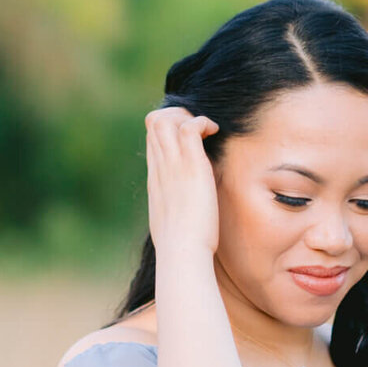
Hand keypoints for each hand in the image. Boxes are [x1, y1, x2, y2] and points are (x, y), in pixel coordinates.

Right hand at [145, 105, 220, 257]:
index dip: (170, 129)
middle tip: (199, 130)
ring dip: (188, 115)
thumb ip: (175, 207)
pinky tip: (214, 132)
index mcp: (156, 178)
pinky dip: (202, 122)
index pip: (152, 138)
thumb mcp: (172, 221)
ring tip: (206, 130)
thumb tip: (185, 210)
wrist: (181, 251)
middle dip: (177, 114)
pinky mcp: (191, 167)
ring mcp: (173, 165)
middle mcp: (160, 167)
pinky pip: (189, 127)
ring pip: (166, 119)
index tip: (191, 139)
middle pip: (154, 122)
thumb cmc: (181, 245)